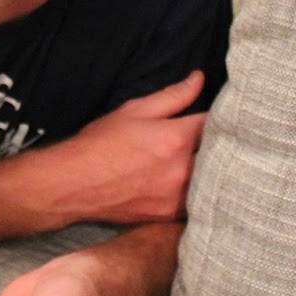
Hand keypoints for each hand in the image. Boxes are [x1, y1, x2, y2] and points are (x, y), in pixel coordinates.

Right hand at [35, 71, 208, 225]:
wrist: (74, 184)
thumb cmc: (100, 144)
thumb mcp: (135, 110)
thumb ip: (173, 96)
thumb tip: (199, 79)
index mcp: (176, 138)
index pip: (215, 123)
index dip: (218, 117)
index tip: (220, 115)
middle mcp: (182, 170)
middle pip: (218, 154)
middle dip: (217, 144)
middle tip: (214, 138)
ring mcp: (178, 197)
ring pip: (209, 180)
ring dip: (208, 169)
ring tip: (204, 161)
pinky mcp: (170, 216)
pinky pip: (195, 202)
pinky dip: (196, 191)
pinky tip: (185, 183)